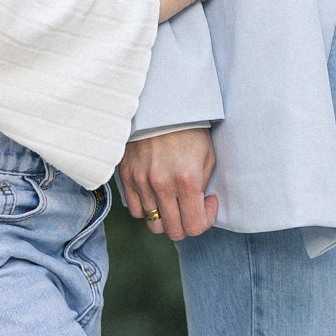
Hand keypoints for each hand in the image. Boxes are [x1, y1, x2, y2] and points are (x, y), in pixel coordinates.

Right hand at [119, 126, 217, 241]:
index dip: (206, 220)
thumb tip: (198, 207)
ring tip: (173, 200)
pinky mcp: (127, 177)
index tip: (207, 203)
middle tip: (191, 207)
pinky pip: (136, 210)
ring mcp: (141, 182)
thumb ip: (203, 186)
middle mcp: (162, 185)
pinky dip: (148, 208)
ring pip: (153, 224)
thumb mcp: (208, 156)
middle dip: (186, 224)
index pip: (195, 226)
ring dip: (166, 217)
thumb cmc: (190, 129)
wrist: (160, 105)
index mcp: (187, 180)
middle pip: (173, 231)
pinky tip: (156, 194)